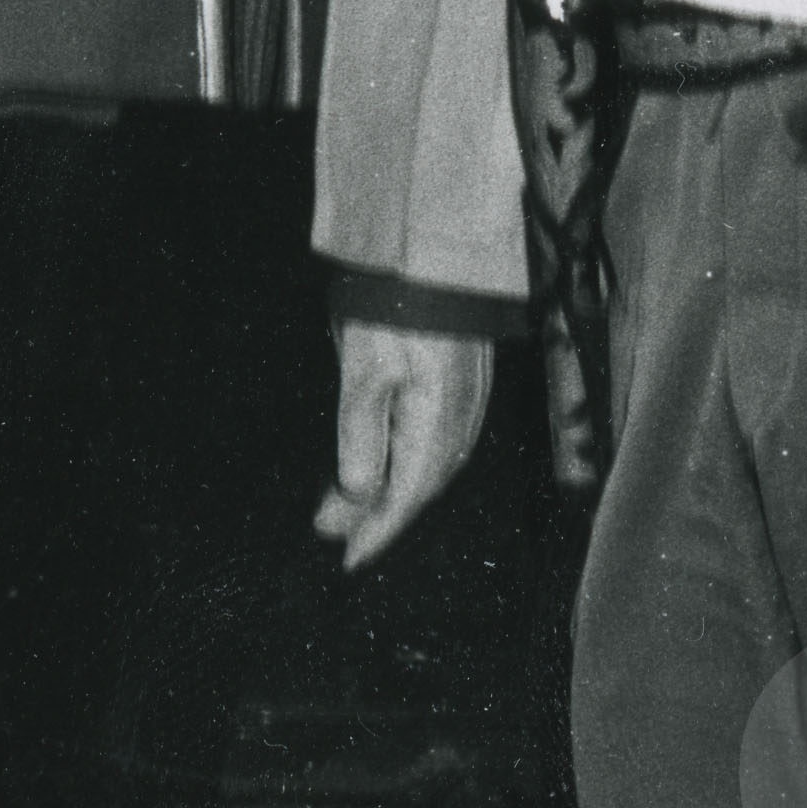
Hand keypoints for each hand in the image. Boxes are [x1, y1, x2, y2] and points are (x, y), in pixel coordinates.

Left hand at [317, 320, 491, 568]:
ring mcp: (469, 402)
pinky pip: (438, 443)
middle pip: (420, 488)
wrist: (432, 246)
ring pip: (430, 468)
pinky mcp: (465, 384)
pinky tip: (388, 464)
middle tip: (337, 537)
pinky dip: (409, 464)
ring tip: (352, 509)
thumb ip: (360, 436)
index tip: (346, 560)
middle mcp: (462, 420)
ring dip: (393, 493)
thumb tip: (355, 498)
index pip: (406, 497)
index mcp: (437, 423)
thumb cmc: (393, 303)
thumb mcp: (362, 370)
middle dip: (379, 518)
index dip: (376, 533)